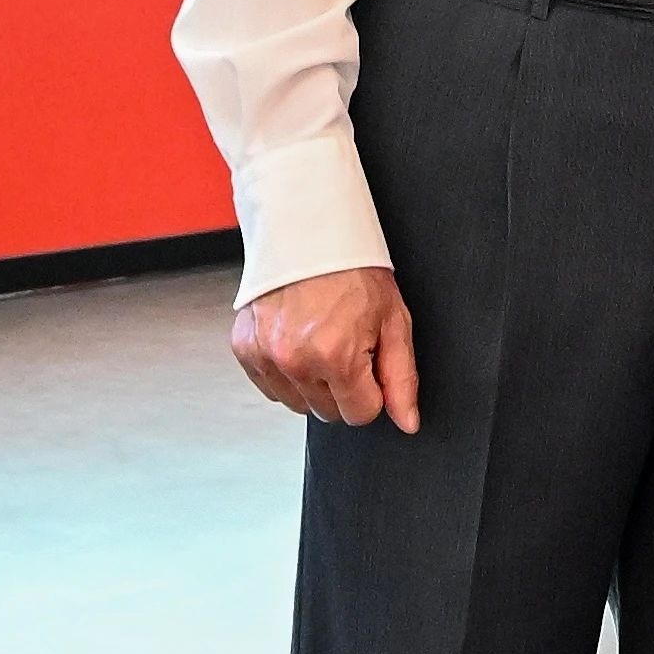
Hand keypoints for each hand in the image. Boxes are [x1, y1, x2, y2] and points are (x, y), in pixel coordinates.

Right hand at [232, 265, 418, 431]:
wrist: (309, 233)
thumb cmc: (353, 271)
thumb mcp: (393, 321)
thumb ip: (401, 378)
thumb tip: (407, 420)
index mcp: (335, 356)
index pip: (360, 414)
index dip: (371, 390)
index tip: (368, 363)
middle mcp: (296, 360)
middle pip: (329, 412)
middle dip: (343, 387)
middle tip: (345, 345)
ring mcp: (266, 356)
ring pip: (298, 404)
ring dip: (313, 383)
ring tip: (320, 341)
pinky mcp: (246, 349)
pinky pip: (271, 387)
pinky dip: (285, 372)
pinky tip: (297, 341)